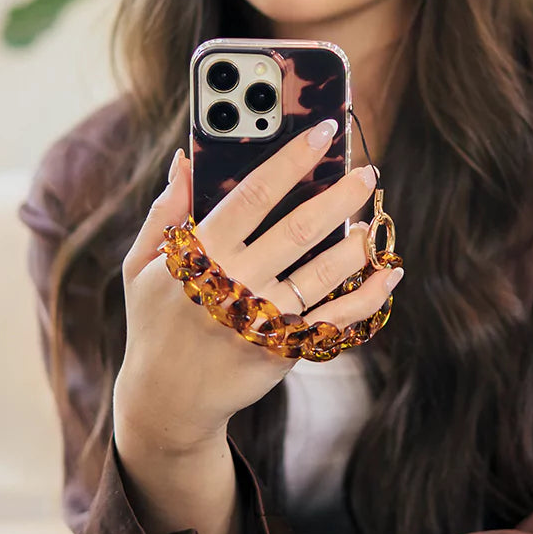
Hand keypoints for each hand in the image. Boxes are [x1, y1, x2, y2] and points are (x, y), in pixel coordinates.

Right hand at [115, 119, 402, 453]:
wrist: (167, 401)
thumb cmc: (156, 322)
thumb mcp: (143, 265)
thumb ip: (165, 211)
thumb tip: (184, 158)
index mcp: (200, 254)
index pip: (253, 195)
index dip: (292, 160)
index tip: (323, 131)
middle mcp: (235, 284)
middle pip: (299, 229)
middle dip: (340, 195)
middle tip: (368, 172)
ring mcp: (263, 320)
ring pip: (325, 274)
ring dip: (358, 244)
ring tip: (375, 221)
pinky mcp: (285, 351)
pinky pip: (337, 320)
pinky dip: (369, 297)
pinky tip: (389, 274)